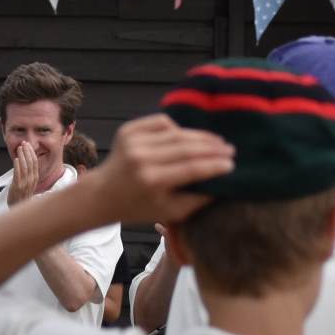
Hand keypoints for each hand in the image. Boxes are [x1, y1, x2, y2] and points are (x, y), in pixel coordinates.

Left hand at [7, 141, 38, 206]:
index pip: (35, 162)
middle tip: (23, 143)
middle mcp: (31, 180)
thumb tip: (25, 161)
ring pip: (25, 166)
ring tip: (19, 148)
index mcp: (35, 178)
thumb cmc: (21, 194)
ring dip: (22, 156)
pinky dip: (17, 166)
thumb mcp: (28, 183)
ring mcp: (25, 183)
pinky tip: (16, 159)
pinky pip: (18, 174)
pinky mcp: (17, 187)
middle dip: (27, 151)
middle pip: (31, 162)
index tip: (27, 145)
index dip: (31, 152)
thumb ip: (28, 173)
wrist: (18, 207)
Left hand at [87, 115, 233, 226]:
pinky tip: (187, 135)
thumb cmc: (138, 206)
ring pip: (176, 132)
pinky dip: (176, 126)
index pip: (192, 169)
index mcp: (152, 181)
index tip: (231, 164)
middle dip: (212, 147)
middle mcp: (142, 159)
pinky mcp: (128, 130)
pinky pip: (160, 122)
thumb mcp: (169, 212)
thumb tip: (223, 184)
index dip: (214, 166)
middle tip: (230, 148)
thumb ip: (197, 201)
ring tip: (216, 140)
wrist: (103, 193)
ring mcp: (133, 142)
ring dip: (199, 136)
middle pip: (186, 147)